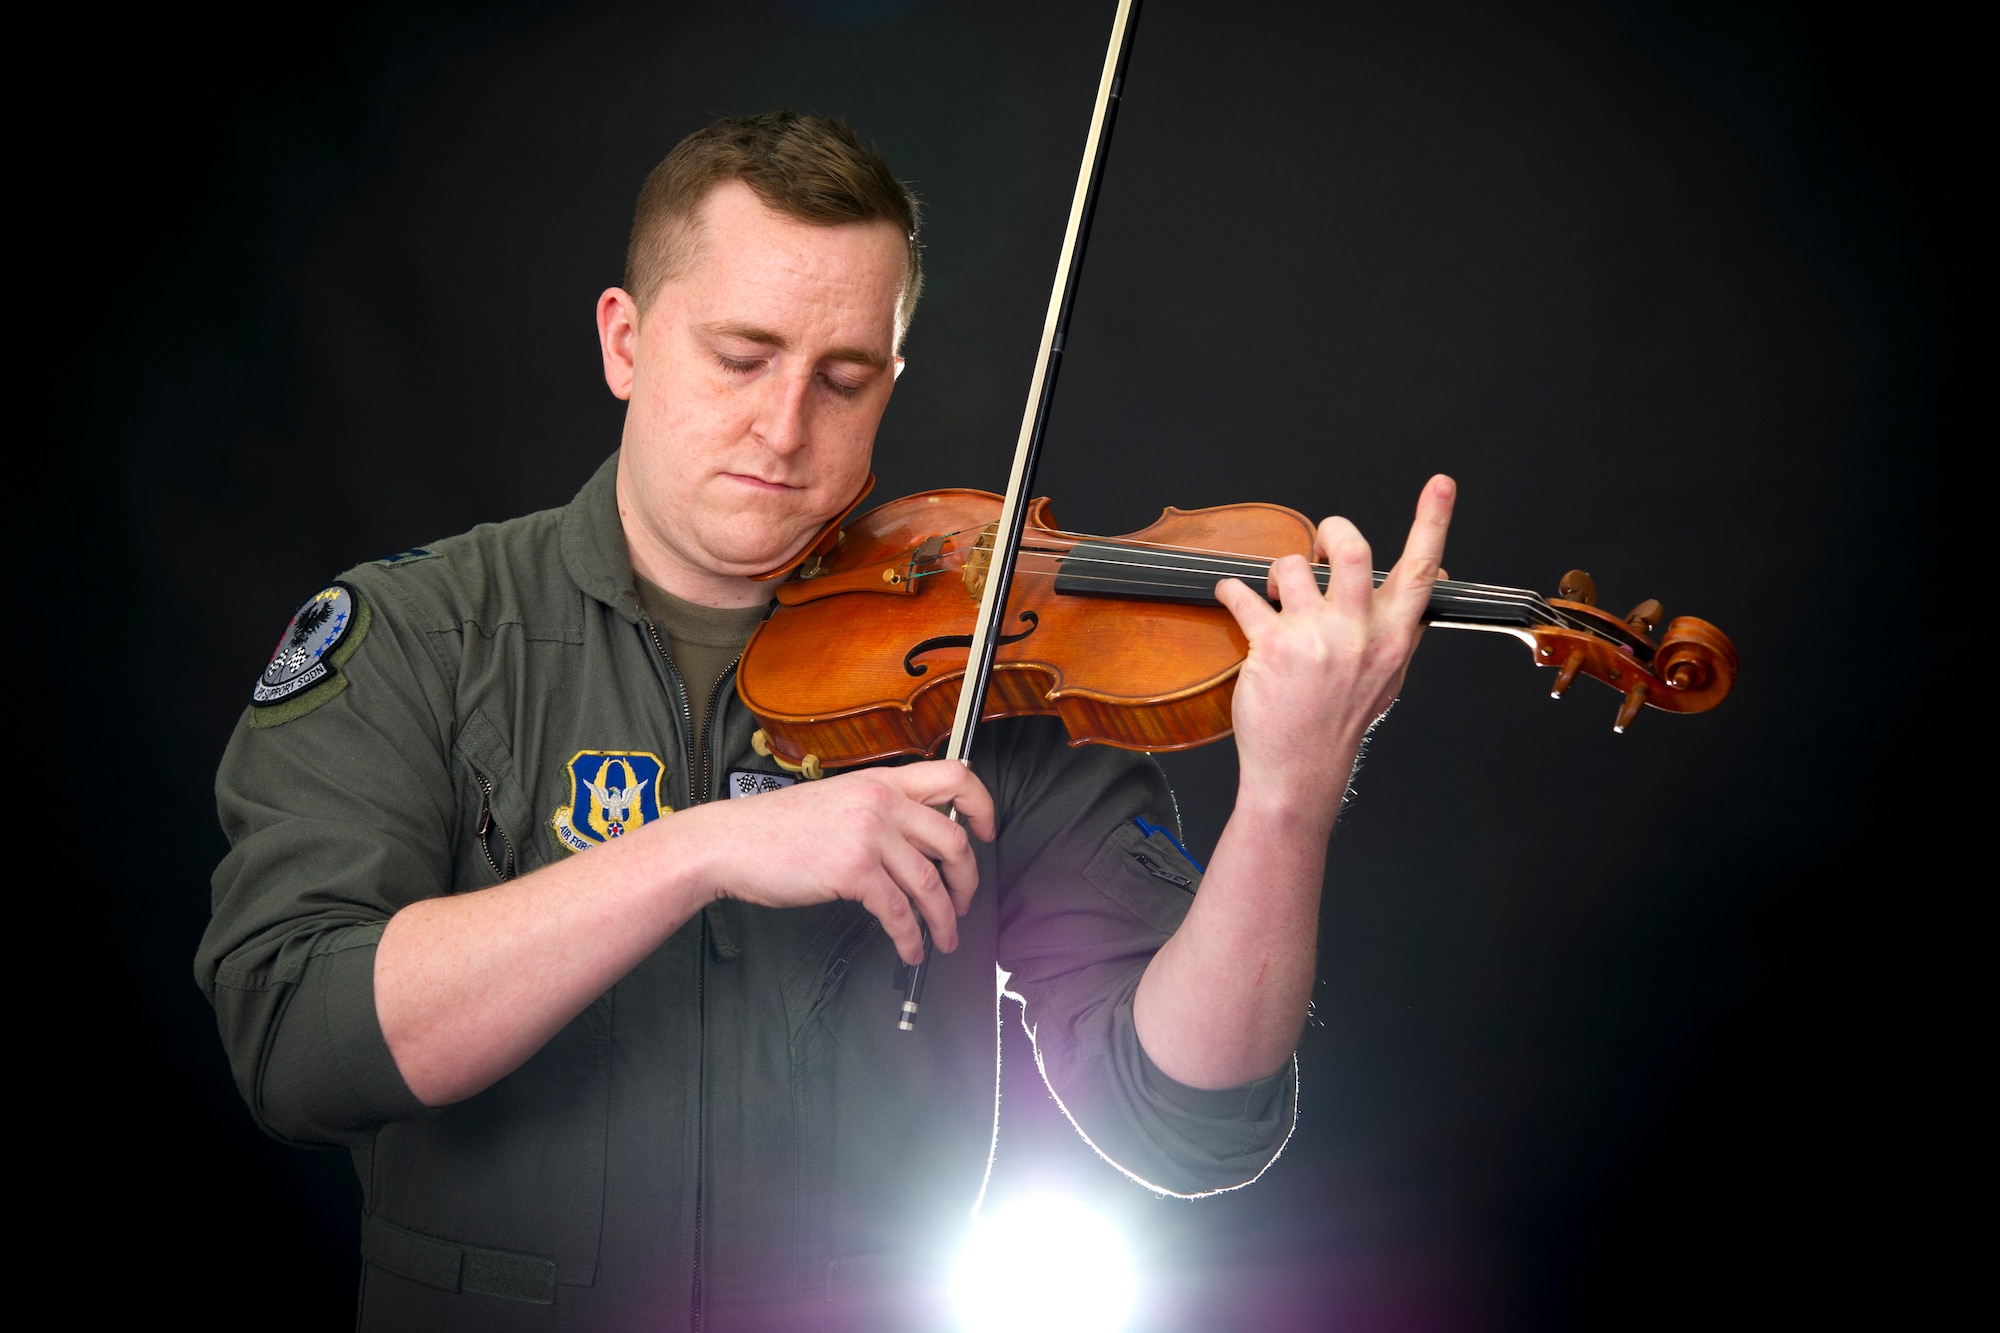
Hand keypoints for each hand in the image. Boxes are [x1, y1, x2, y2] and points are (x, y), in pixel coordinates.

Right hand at [672, 759, 995, 963]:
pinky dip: (910, 937)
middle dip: (967, 881)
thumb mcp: (838, 800)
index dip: (982, 806)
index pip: (955, 777)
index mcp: (881, 781)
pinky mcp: (853, 871)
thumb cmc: (777, 828)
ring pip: (931, 883)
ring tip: (942, 938)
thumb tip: (918, 843)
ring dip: (943, 919)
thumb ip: (879, 810)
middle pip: (953, 841)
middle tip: (963, 903)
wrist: (730, 843)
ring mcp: (869, 835)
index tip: (987, 833)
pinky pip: (899, 912)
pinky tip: (909, 948)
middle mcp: (881, 801)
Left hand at [1214, 475, 1455, 822]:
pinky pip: (1243, 593)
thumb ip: (1404, 623)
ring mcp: (1316, 639)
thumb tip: (1436, 570)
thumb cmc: (1340, 720)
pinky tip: (1233, 599)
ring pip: (1294, 565)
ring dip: (1278, 569)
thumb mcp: (1389, 674)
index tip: (1441, 483)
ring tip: (1275, 592)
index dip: (1433, 521)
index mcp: (1393, 637)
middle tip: (1320, 542)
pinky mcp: (1272, 647)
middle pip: (1352, 549)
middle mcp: (1359, 634)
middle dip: (1331, 530)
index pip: (1420, 571)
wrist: (1301, 770)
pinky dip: (1231, 590)